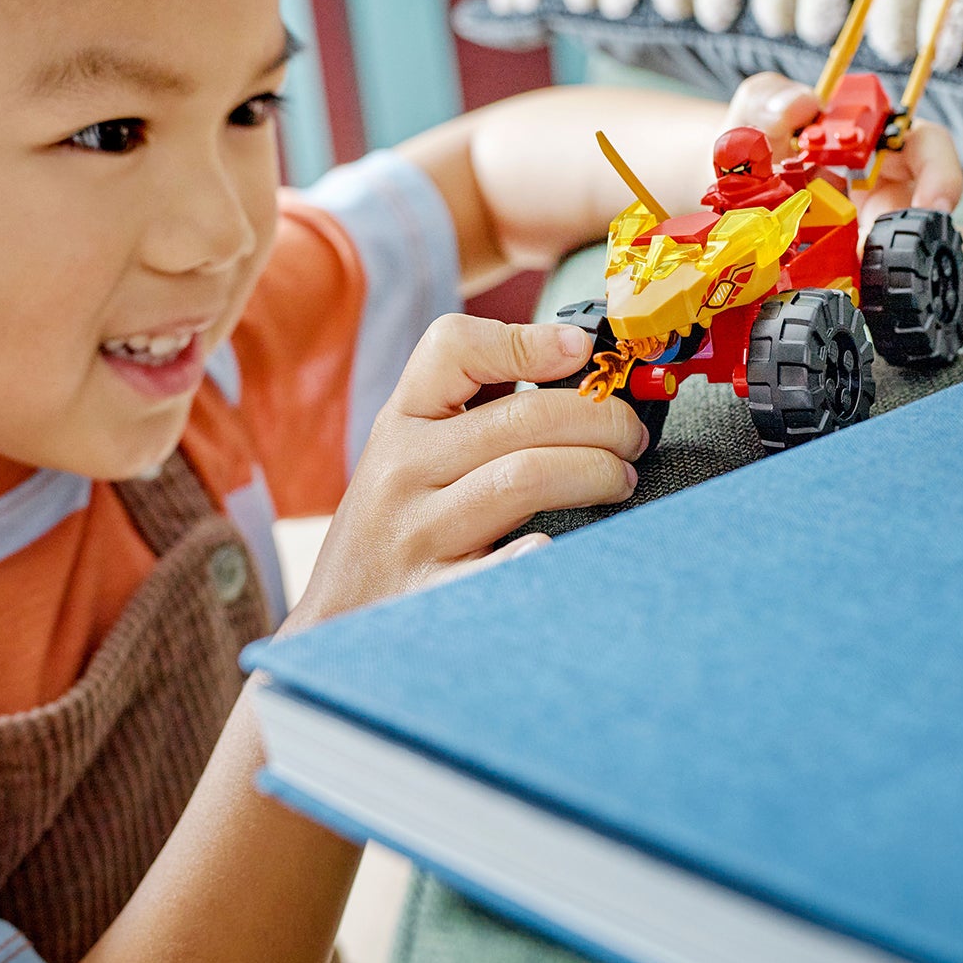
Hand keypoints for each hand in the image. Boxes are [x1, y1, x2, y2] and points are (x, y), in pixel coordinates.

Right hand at [290, 316, 647, 623]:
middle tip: (631, 435)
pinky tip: (561, 547)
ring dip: (595, 473)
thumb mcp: (412, 452)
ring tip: (619, 480)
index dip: (527, 339)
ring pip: (524, 479)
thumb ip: (476, 408)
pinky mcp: (434, 596)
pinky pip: (504, 565)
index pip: (454, 346)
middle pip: (521, 418)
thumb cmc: (395, 526)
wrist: (332, 623)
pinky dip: (542, 552)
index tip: (581, 350)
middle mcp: (403, 471)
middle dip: (601, 419)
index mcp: (401, 423)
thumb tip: (577, 357)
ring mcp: (417, 536)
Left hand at [719, 73, 962, 283]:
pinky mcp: (850, 265)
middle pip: (933, 215)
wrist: (722, 182)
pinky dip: (868, 299)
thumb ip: (772, 99)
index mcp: (875, 140)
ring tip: (885, 295)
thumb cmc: (755, 138)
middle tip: (903, 263)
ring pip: (915, 257)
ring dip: (907, 277)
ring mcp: (870, 229)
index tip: (935, 204)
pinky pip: (872, 286)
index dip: (942, 172)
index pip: (928, 146)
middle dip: (931, 242)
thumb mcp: (757, 111)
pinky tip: (853, 308)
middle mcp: (885, 186)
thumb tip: (801, 103)